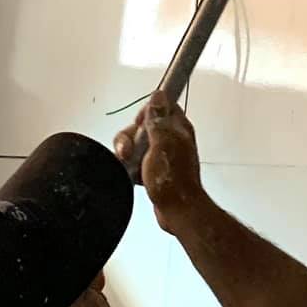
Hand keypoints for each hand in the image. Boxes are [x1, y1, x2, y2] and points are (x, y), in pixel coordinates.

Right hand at [114, 92, 206, 231]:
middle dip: (130, 137)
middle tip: (129, 151)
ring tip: (128, 165)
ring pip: (138, 144)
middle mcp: (171, 139)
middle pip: (143, 126)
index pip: (160, 106)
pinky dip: (131, 167)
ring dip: (128, 153)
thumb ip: (158, 119)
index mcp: (177, 128)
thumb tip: (158, 94)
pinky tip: (132, 174)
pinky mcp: (155, 170)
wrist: (177, 211)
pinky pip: (137, 161)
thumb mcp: (162, 143)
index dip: (146, 113)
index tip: (140, 125)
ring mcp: (163, 156)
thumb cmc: (172, 179)